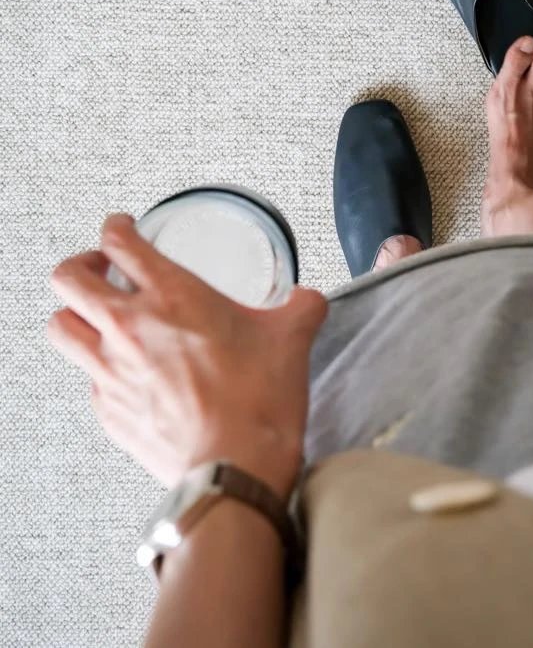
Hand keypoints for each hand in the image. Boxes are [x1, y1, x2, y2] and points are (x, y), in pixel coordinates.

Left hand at [47, 214, 327, 499]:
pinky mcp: (108, 411)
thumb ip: (300, 307)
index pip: (119, 242)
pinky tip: (124, 372)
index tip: (121, 229)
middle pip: (69, 278)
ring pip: (61, 327)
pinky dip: (98, 369)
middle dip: (82, 266)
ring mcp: (112, 371)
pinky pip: (87, 378)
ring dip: (75, 315)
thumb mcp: (291, 338)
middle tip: (100, 269)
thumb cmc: (257, 403)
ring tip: (95, 317)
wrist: (236, 469)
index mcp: (173, 295)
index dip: (115, 228)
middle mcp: (131, 327)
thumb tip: (307, 300)